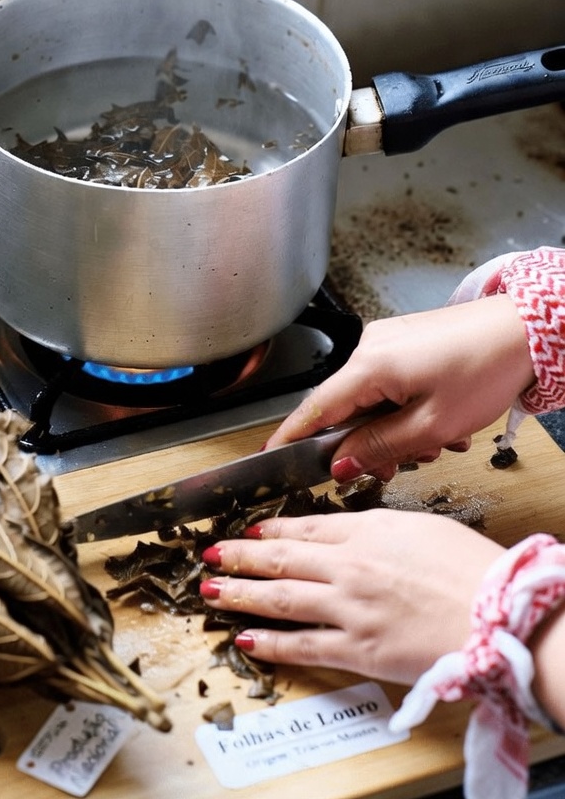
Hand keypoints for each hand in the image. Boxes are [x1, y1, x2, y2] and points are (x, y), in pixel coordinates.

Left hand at [199, 509, 503, 685]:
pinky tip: (246, 637)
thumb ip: (380, 529)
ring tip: (211, 590)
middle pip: (280, 558)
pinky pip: (303, 644)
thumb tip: (358, 533)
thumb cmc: (471, 568)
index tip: (247, 532)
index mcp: (366, 531)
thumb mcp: (421, 527)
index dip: (269, 531)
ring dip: (240, 593)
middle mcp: (348, 566)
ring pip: (280, 597)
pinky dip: (270, 641)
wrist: (495, 611)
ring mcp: (348, 608)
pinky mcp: (357, 649)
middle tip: (211, 555)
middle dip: (239, 556)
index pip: (303, 529)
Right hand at [265, 295, 534, 480]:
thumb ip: (380, 448)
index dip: (292, 438)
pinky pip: (388, 381)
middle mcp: (370, 346)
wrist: (525, 331)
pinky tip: (437, 417)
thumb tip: (342, 464)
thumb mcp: (432, 426)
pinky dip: (404, 406)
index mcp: (369, 365)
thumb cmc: (487, 368)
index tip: (272, 458)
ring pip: (371, 398)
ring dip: (394, 427)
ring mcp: (387, 340)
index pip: (315, 409)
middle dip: (368, 443)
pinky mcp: (405, 339)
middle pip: (346, 408)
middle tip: (395, 467)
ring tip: (436, 440)